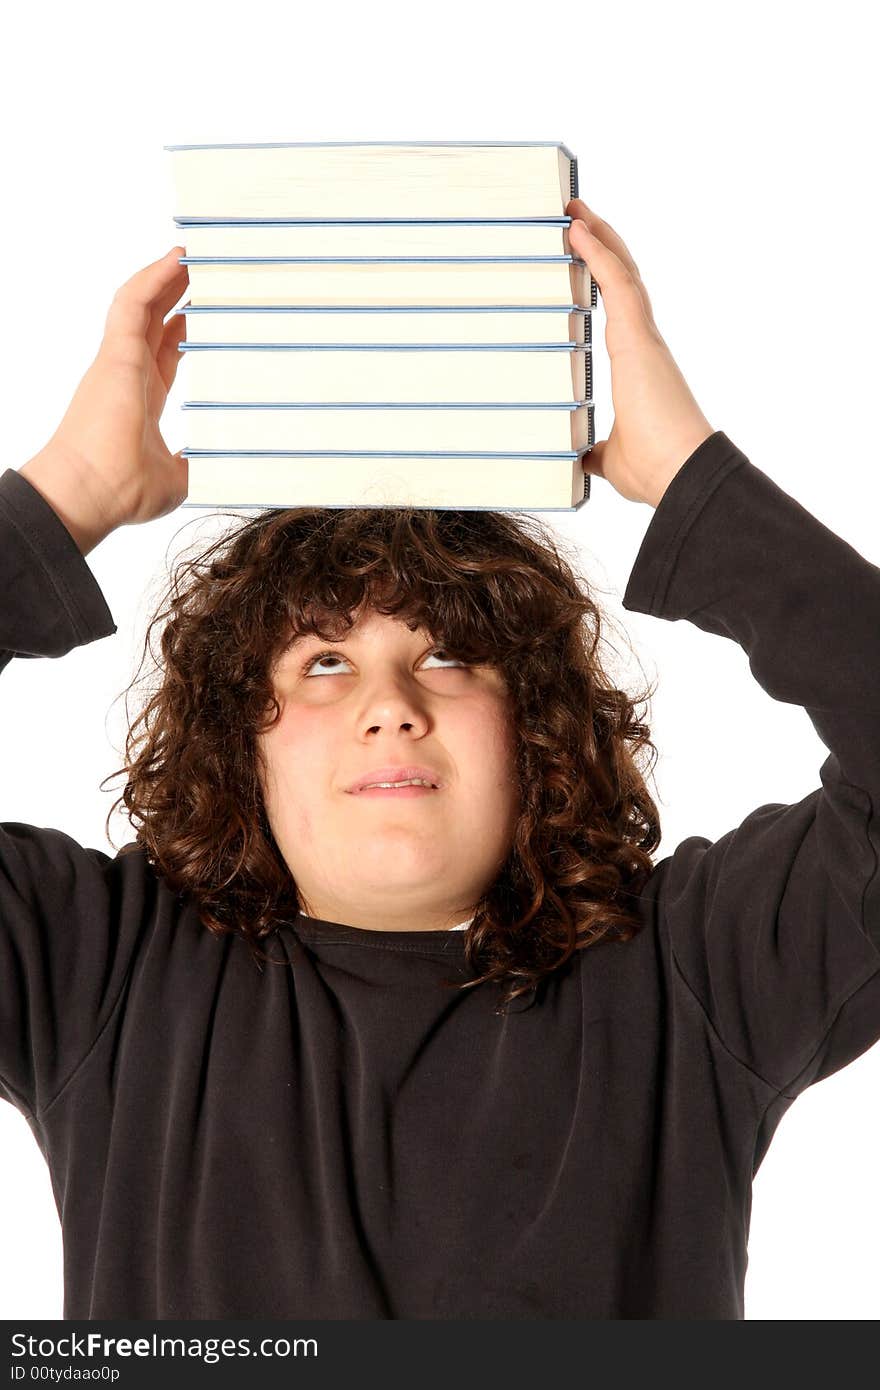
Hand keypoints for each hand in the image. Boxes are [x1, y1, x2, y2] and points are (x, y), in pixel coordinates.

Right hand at [20, 247, 189, 552]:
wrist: (92, 494)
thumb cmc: (124, 492)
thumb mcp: (180, 478)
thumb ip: (199, 465)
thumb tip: (225, 467)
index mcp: (144, 399)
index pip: (166, 352)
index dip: (185, 328)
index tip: (208, 312)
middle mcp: (129, 375)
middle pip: (155, 321)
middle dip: (178, 293)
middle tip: (206, 270)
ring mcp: (119, 361)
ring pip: (141, 304)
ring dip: (165, 276)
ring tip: (192, 253)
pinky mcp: (115, 353)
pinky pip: (132, 302)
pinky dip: (153, 277)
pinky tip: (176, 259)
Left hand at [566, 199, 714, 506]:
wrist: (680, 475)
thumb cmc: (656, 471)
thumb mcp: (610, 459)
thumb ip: (595, 452)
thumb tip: (583, 458)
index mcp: (640, 365)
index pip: (621, 309)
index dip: (604, 276)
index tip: (584, 253)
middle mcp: (645, 344)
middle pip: (624, 280)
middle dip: (602, 245)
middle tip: (577, 218)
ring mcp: (644, 339)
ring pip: (622, 272)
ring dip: (598, 238)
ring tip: (573, 211)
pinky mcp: (639, 339)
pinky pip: (617, 283)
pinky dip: (597, 253)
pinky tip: (577, 231)